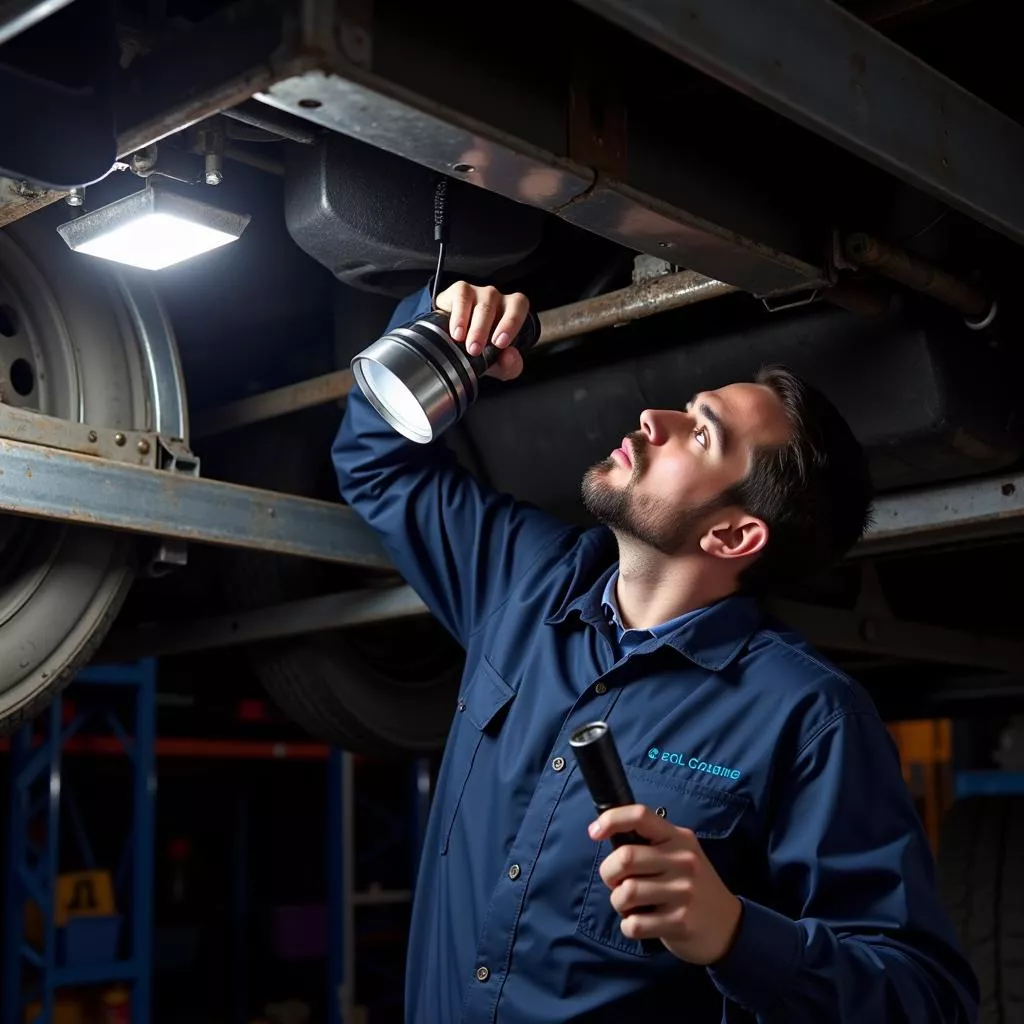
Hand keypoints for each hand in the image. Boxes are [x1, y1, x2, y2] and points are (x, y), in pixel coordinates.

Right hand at [434, 281, 528, 380]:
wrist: (452, 342)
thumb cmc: (481, 349)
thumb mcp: (497, 364)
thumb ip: (510, 365)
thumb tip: (510, 356)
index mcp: (511, 310)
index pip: (519, 306)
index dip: (511, 322)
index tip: (499, 343)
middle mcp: (496, 298)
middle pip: (493, 308)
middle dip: (483, 330)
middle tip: (474, 350)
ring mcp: (478, 292)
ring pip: (479, 305)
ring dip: (471, 326)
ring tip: (462, 342)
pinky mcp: (460, 290)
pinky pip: (462, 297)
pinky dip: (458, 316)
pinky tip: (456, 331)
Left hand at [590, 804, 742, 964]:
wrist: (729, 926)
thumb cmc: (692, 886)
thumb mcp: (679, 855)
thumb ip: (650, 844)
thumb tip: (604, 834)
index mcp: (678, 838)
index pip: (640, 815)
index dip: (611, 819)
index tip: (594, 832)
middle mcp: (682, 860)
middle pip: (624, 858)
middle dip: (609, 873)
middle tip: (616, 882)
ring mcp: (683, 892)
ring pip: (625, 893)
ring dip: (619, 903)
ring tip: (632, 905)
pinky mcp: (680, 922)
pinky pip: (634, 924)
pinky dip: (629, 925)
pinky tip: (643, 923)